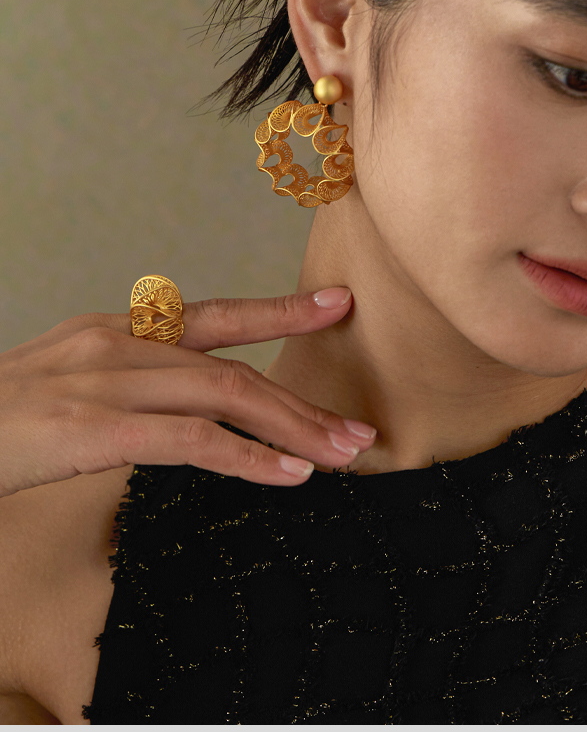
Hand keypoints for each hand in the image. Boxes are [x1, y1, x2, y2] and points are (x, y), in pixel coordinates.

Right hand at [0, 287, 374, 495]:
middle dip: (301, 401)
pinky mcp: (96, 426)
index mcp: (116, 329)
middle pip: (232, 367)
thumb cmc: (1, 418)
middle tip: (357, 431)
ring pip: (224, 397)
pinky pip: (191, 440)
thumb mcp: (67, 380)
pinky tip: (287, 475)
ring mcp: (108, 381)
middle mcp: (120, 343)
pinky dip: (247, 457)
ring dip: (291, 430)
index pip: (213, 314)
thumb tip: (183, 403)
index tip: (335, 304)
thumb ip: (126, 380)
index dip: (278, 310)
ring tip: (340, 457)